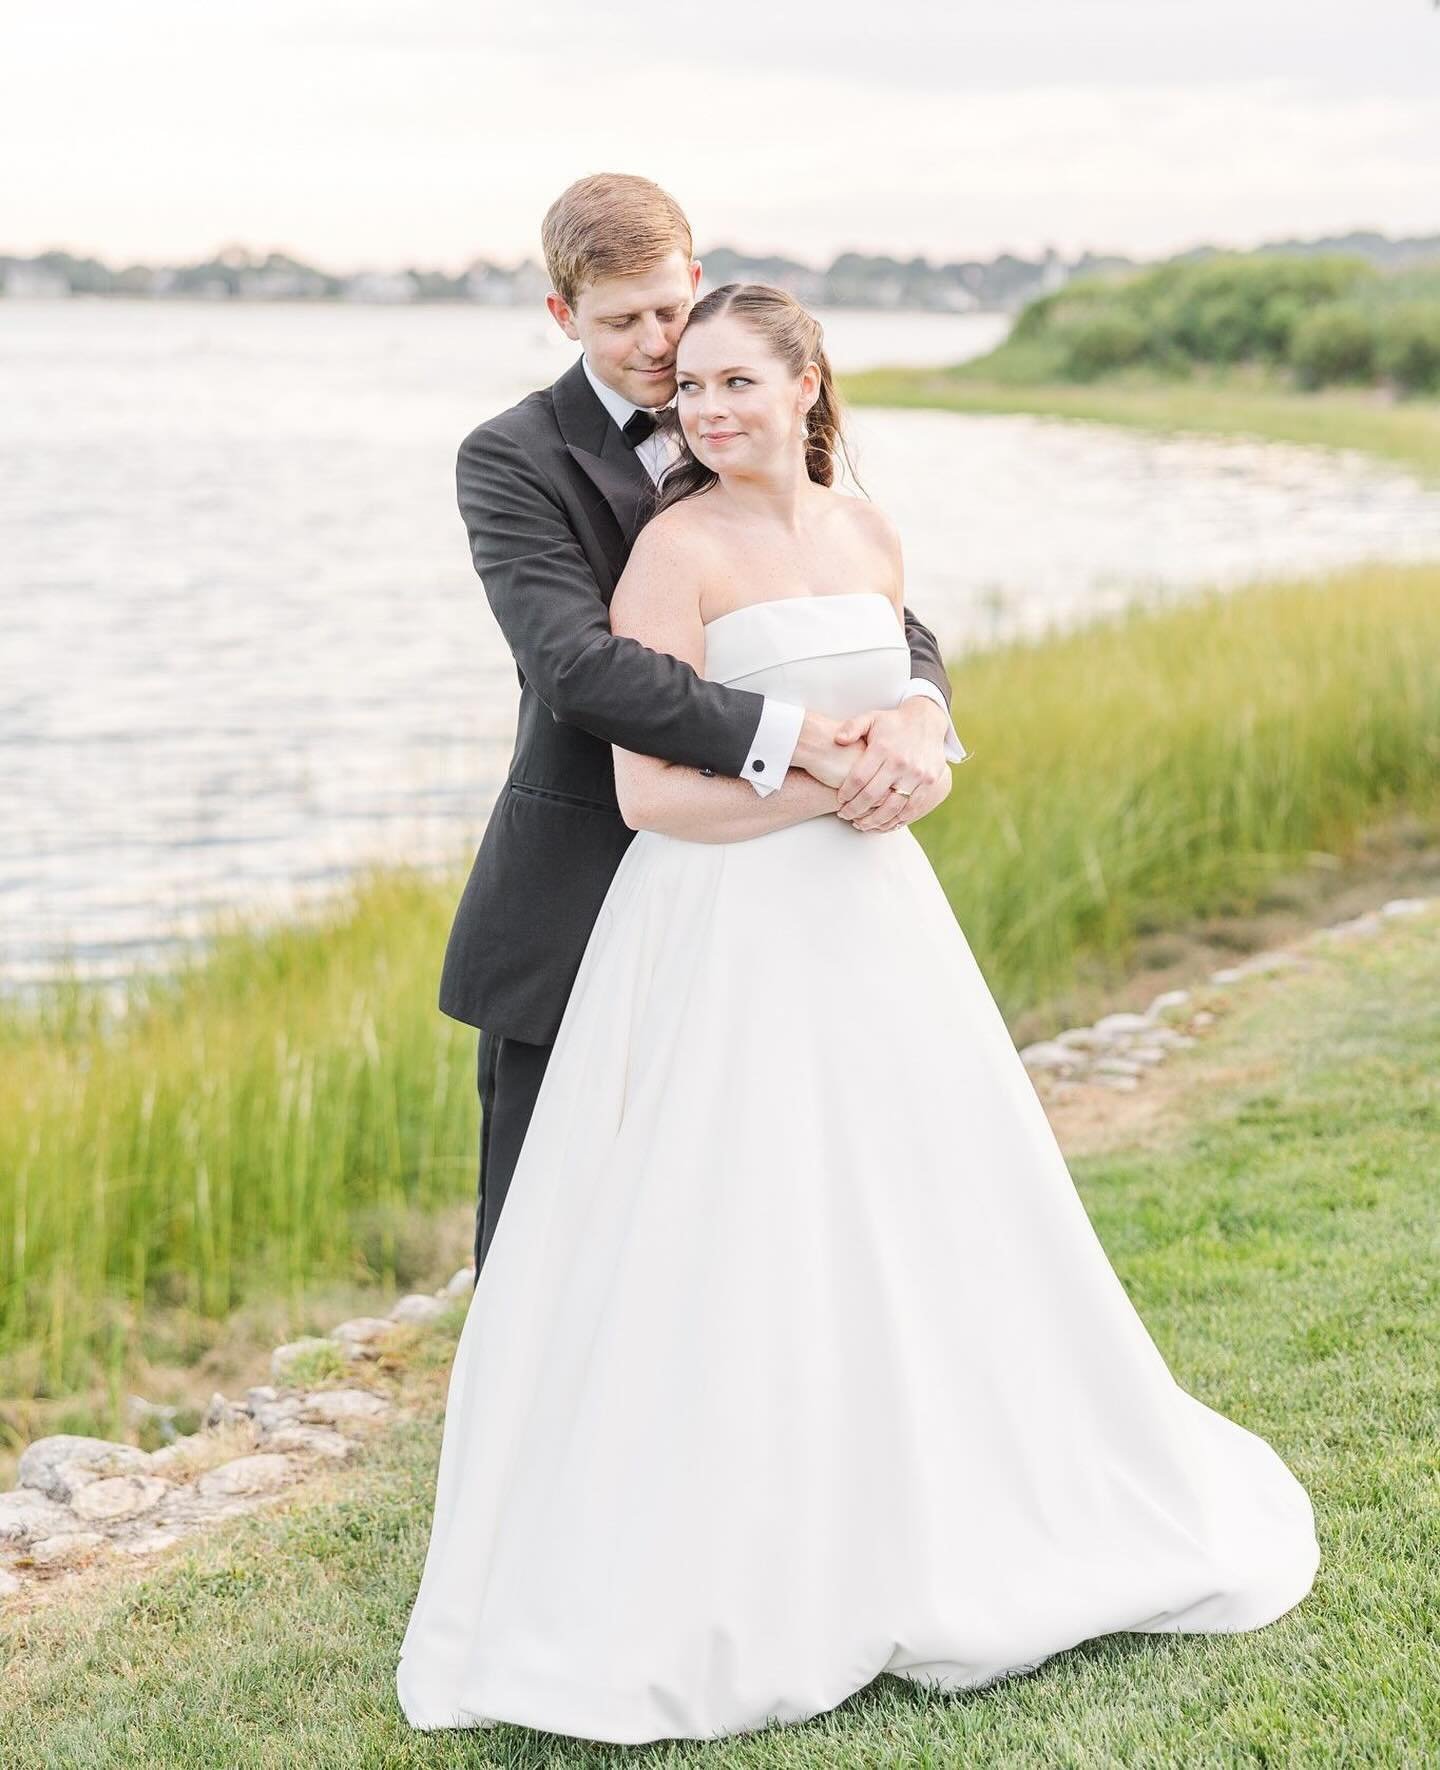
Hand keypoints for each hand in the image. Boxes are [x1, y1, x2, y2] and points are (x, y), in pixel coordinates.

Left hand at [832, 698, 950, 831]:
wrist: (926, 721)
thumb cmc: (892, 723)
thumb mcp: (870, 718)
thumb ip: (852, 727)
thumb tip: (837, 740)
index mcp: (883, 748)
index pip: (858, 778)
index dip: (846, 793)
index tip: (839, 800)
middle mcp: (900, 762)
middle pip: (872, 796)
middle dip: (854, 810)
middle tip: (845, 815)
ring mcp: (916, 774)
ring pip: (891, 807)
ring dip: (874, 821)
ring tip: (861, 824)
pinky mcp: (929, 782)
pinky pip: (911, 809)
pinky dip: (896, 820)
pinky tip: (884, 824)